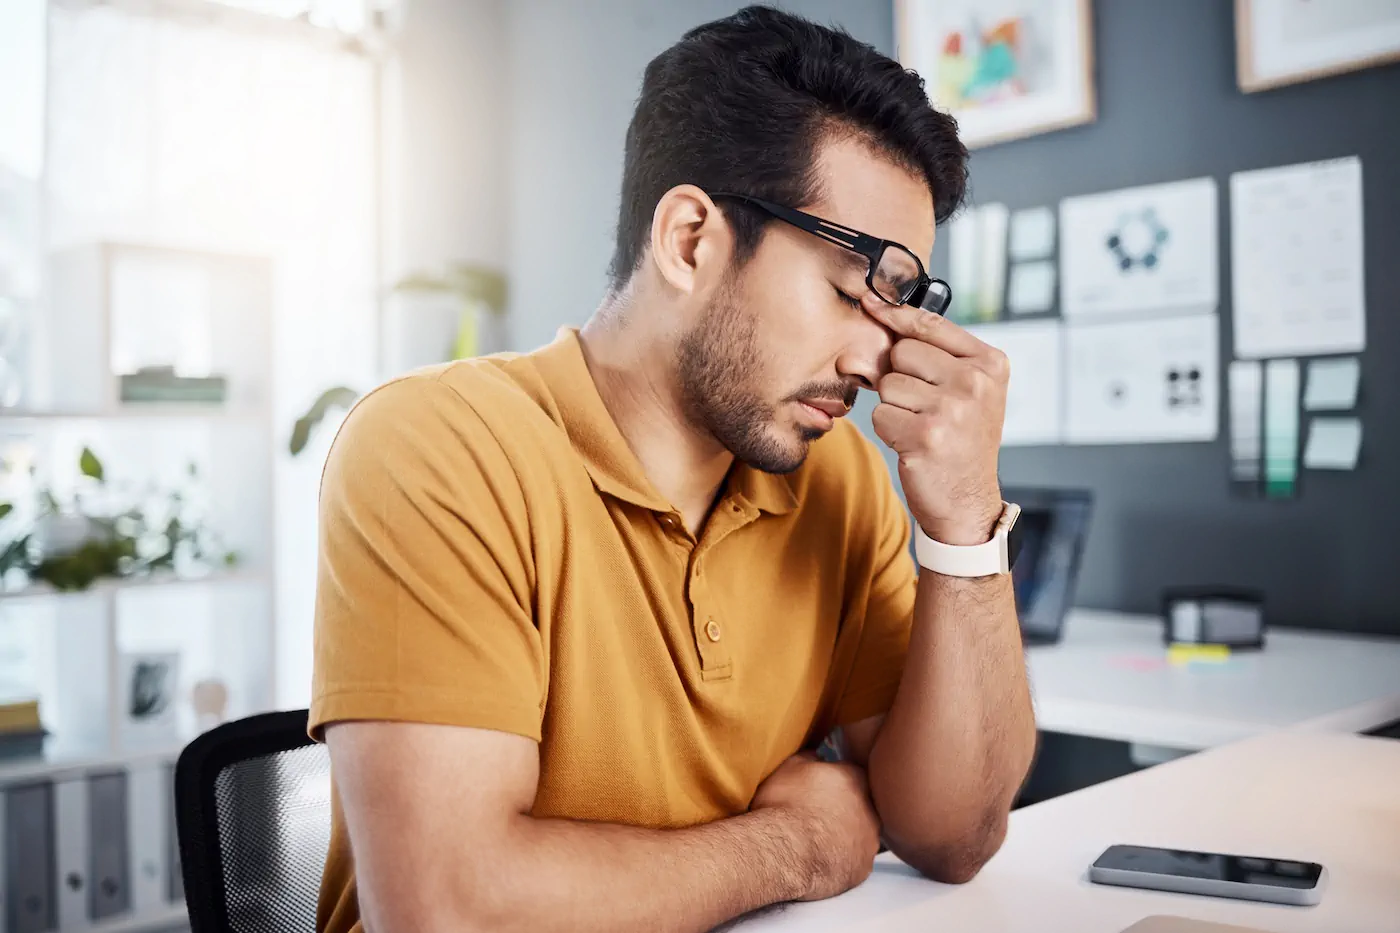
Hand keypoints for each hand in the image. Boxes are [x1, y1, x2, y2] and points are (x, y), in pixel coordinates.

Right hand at [750, 753, 880, 901]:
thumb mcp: (789, 766)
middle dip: (843, 809)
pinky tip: (819, 860)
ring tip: (814, 840)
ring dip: (843, 836)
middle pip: (860, 805)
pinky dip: (840, 860)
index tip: (818, 788)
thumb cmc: (786, 805)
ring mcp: (869, 843)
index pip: (852, 773)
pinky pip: (853, 862)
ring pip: (859, 835)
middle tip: (816, 815)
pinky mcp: (862, 870)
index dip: (834, 780)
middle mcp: (872, 810)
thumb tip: (815, 754)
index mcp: (856, 779)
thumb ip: (809, 756)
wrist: (785, 852)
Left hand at [865, 302, 1007, 545]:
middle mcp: (975, 382)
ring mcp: (952, 408)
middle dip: (899, 377)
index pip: (929, 323)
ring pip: (887, 384)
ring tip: (920, 426)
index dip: (894, 313)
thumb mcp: (964, 390)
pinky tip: (913, 443)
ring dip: (894, 406)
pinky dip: (888, 429)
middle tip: (922, 405)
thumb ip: (931, 353)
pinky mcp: (925, 434)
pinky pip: (880, 414)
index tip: (869, 300)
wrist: (967, 501)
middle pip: (901, 352)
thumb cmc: (960, 440)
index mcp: (989, 363)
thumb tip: (873, 314)